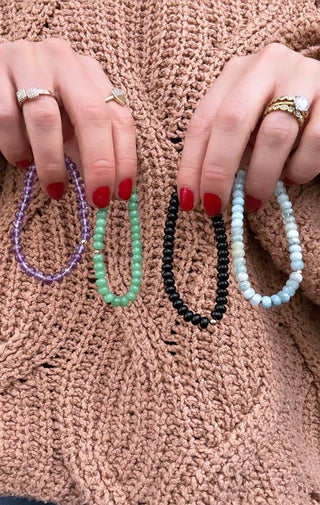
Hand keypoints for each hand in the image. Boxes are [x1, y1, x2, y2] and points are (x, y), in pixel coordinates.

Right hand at [0, 38, 135, 205]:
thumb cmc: (39, 107)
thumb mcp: (70, 124)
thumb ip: (90, 149)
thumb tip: (112, 190)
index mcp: (91, 74)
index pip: (119, 116)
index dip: (125, 158)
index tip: (121, 194)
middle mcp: (64, 61)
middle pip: (91, 114)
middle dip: (98, 163)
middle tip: (96, 199)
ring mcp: (29, 60)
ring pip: (45, 118)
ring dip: (52, 162)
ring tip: (54, 188)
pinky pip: (7, 117)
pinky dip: (16, 147)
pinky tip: (21, 161)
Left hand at [178, 43, 319, 214]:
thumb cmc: (279, 115)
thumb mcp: (247, 123)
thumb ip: (227, 146)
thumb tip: (205, 193)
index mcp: (236, 73)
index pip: (203, 121)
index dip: (191, 164)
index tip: (188, 200)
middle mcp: (266, 66)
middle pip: (231, 121)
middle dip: (218, 171)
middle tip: (217, 206)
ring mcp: (302, 76)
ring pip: (274, 134)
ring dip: (260, 177)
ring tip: (256, 199)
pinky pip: (314, 141)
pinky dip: (299, 169)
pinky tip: (292, 177)